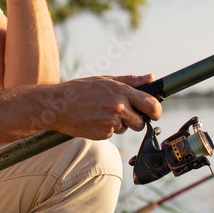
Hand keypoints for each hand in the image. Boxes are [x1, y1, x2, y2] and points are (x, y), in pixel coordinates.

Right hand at [37, 74, 161, 139]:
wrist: (57, 106)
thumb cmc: (80, 89)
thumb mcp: (106, 80)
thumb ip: (131, 81)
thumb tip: (151, 78)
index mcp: (121, 92)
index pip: (151, 104)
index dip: (156, 110)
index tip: (154, 112)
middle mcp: (118, 108)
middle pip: (141, 122)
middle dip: (136, 119)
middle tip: (124, 112)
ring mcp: (111, 123)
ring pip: (127, 128)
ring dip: (120, 123)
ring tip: (102, 112)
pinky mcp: (103, 135)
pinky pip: (113, 133)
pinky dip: (107, 128)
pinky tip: (95, 119)